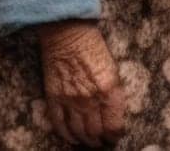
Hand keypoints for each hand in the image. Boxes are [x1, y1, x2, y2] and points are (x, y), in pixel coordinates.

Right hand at [37, 20, 126, 146]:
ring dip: (85, 140)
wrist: (66, 30)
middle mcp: (90, 99)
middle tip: (102, 142)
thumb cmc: (92, 44)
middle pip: (96, 133)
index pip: (114, 126)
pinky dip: (66, 135)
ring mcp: (70, 99)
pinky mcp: (54, 97)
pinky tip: (71, 137)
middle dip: (101, 141)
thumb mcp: (112, 68)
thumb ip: (113, 93)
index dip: (115, 135)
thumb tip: (113, 113)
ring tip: (89, 142)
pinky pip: (59, 124)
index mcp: (109, 90)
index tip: (115, 136)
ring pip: (79, 132)